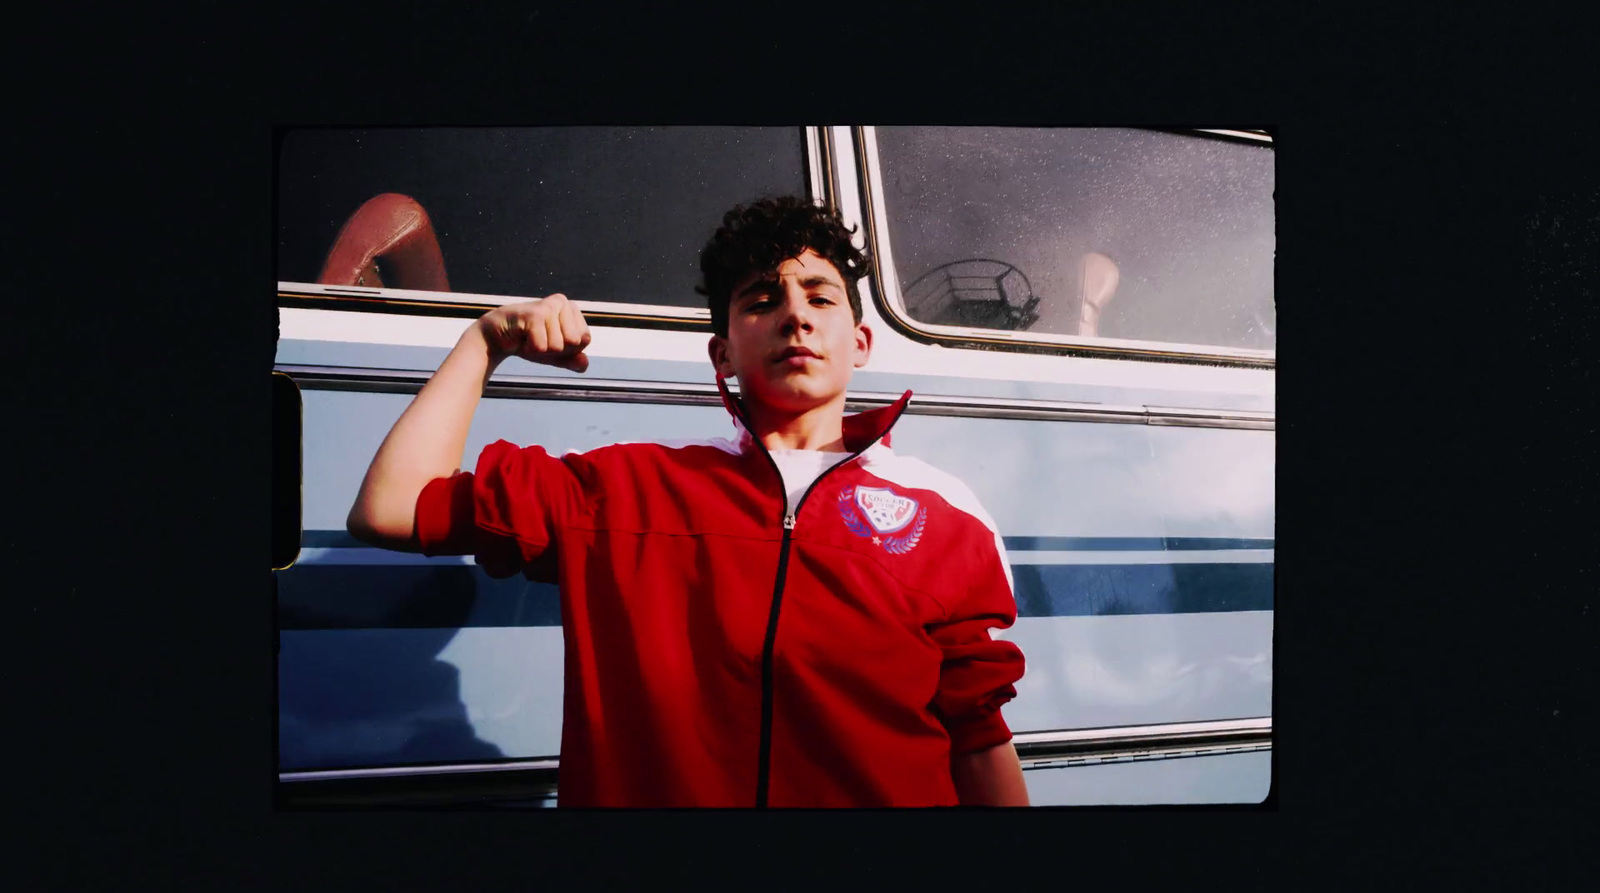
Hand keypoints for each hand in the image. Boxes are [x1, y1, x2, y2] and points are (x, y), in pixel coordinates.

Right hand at [477, 294, 591, 372]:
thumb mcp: (554, 355)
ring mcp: (548, 306)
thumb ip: (572, 360)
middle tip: (538, 339)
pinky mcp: (534, 314)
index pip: (585, 340)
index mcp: (572, 308)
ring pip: (558, 346)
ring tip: (529, 337)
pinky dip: (531, 349)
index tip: (550, 340)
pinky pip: (542, 346)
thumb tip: (585, 364)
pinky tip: (522, 337)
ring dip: (541, 350)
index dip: (567, 349)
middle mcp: (563, 302)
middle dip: (555, 350)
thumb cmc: (528, 342)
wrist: (497, 338)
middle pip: (575, 343)